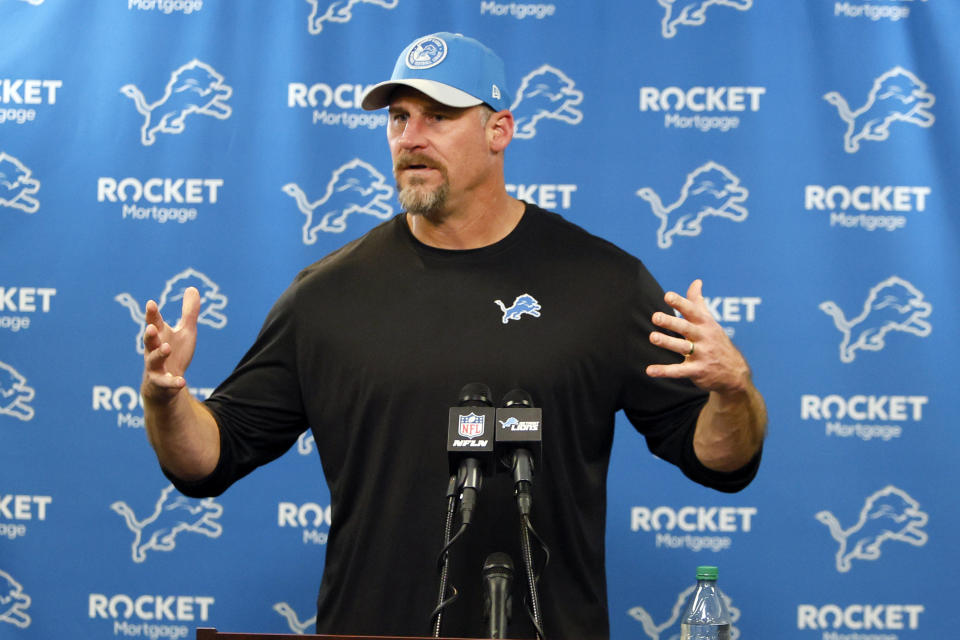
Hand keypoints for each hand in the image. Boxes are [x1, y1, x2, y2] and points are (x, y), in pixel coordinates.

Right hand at [141, 286, 200, 404]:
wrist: (164, 385)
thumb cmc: (174, 354)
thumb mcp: (185, 332)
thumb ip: (189, 312)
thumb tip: (193, 288)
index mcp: (159, 336)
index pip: (154, 322)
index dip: (152, 314)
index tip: (151, 303)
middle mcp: (153, 350)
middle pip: (149, 341)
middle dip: (149, 334)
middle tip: (151, 328)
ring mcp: (155, 367)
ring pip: (153, 360)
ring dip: (159, 354)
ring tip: (167, 348)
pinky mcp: (161, 383)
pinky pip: (166, 383)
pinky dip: (173, 382)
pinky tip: (181, 382)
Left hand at [645, 279, 751, 393]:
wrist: (735, 373)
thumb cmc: (717, 342)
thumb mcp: (710, 322)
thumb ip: (698, 302)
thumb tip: (696, 282)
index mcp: (705, 324)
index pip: (692, 311)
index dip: (680, 303)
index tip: (667, 295)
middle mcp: (704, 338)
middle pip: (686, 328)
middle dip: (671, 322)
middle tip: (655, 317)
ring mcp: (702, 355)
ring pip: (683, 347)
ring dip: (667, 342)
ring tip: (653, 337)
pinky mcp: (697, 371)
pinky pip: (679, 371)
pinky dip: (664, 371)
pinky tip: (649, 370)